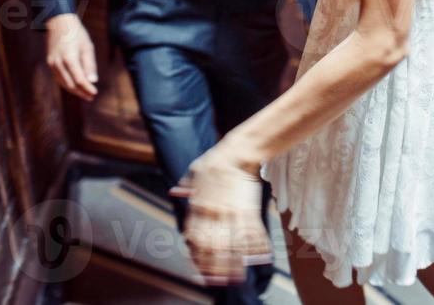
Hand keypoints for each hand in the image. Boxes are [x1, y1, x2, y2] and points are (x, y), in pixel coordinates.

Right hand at [45, 13, 97, 100]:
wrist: (59, 23)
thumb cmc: (76, 34)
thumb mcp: (87, 46)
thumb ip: (90, 64)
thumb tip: (93, 81)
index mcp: (69, 58)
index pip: (79, 79)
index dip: (87, 88)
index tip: (95, 93)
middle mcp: (58, 63)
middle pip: (70, 84)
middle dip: (81, 92)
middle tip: (91, 97)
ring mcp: (52, 64)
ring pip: (63, 83)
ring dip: (74, 90)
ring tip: (85, 94)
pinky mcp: (50, 63)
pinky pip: (58, 78)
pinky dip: (67, 84)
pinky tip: (75, 87)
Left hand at [169, 144, 272, 285]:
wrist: (238, 152)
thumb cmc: (216, 159)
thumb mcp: (195, 170)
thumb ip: (186, 185)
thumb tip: (174, 191)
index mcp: (198, 206)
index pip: (194, 239)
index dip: (197, 257)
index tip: (200, 269)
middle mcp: (212, 214)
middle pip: (212, 248)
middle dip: (214, 268)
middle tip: (217, 282)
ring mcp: (230, 213)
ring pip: (231, 245)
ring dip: (233, 265)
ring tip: (236, 278)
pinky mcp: (247, 210)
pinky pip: (251, 233)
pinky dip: (256, 247)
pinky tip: (258, 258)